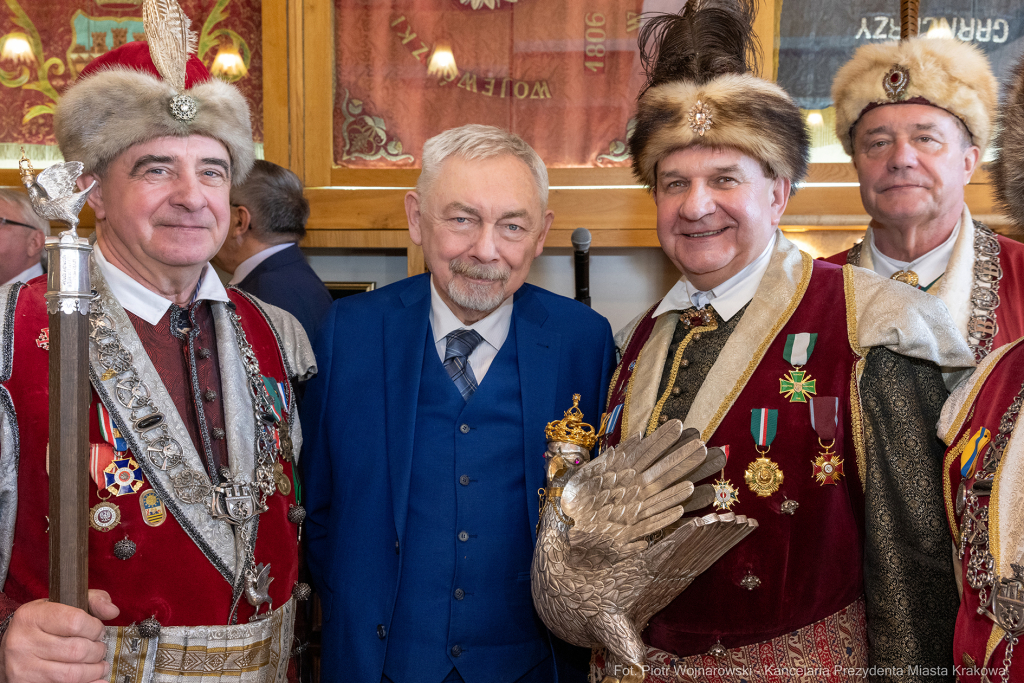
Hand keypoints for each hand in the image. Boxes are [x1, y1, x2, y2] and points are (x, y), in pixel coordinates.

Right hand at [0, 590, 118, 682]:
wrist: (10, 649)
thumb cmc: (41, 626)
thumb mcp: (61, 604)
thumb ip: (92, 601)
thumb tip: (112, 611)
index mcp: (32, 616)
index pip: (75, 622)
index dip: (95, 628)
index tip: (99, 631)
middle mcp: (23, 642)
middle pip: (77, 650)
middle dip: (97, 651)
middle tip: (100, 649)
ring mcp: (22, 667)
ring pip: (72, 674)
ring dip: (94, 670)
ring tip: (99, 665)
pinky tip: (95, 679)